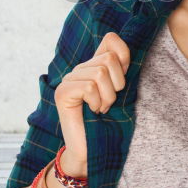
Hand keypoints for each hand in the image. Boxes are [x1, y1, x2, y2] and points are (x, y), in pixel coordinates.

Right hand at [53, 31, 129, 163]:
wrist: (94, 149)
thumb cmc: (111, 122)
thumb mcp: (122, 91)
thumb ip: (121, 69)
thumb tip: (122, 51)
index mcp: (95, 65)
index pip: (111, 39)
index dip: (124, 56)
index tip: (122, 81)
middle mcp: (80, 69)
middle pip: (108, 59)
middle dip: (117, 85)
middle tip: (109, 102)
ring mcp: (69, 80)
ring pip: (100, 73)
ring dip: (107, 97)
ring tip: (101, 109)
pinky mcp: (63, 92)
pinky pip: (89, 87)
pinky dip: (96, 102)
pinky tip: (92, 112)